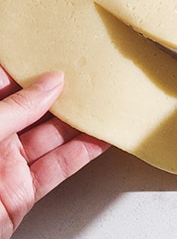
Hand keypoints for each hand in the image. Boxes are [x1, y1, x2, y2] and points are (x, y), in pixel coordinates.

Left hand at [0, 70, 109, 238]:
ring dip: (79, 120)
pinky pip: (57, 168)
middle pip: (28, 108)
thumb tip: (48, 85)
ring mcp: (3, 167)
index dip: (24, 63)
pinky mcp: (21, 193)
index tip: (52, 44)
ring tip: (104, 100)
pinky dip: (83, 154)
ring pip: (49, 137)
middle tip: (88, 70)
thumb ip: (15, 109)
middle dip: (58, 90)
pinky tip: (102, 137)